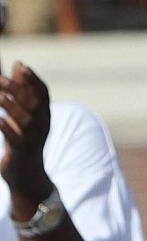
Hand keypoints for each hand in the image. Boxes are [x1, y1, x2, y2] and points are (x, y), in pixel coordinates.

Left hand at [0, 62, 52, 211]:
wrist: (27, 176)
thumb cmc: (25, 140)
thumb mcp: (27, 115)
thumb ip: (23, 90)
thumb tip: (19, 63)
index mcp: (45, 115)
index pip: (43, 92)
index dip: (33, 78)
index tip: (21, 65)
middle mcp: (42, 125)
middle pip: (33, 102)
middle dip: (17, 88)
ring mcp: (33, 139)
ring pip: (24, 119)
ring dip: (11, 106)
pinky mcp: (21, 152)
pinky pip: (15, 138)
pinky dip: (6, 128)